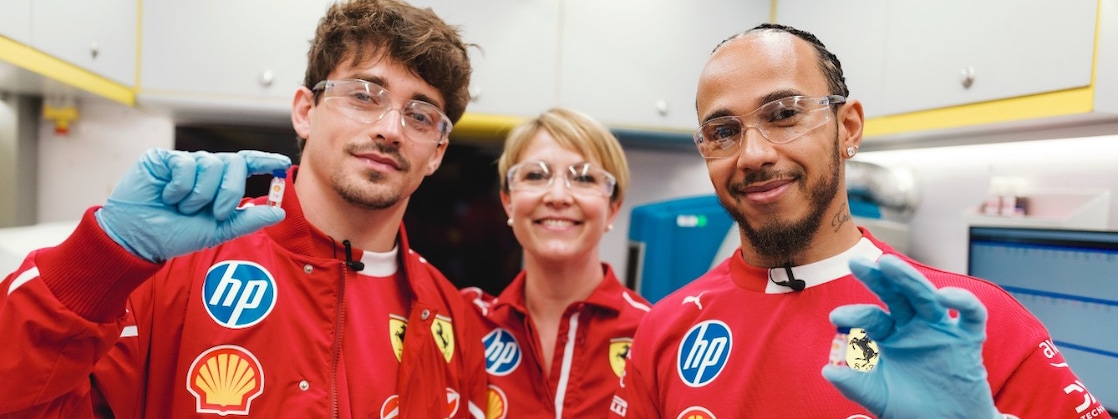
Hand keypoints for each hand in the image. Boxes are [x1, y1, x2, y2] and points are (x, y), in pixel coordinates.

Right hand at [95, 149, 290, 261]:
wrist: (139, 238)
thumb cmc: (175, 234)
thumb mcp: (217, 231)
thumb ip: (248, 220)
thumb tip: (279, 212)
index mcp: (219, 184)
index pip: (245, 164)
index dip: (264, 161)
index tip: (282, 162)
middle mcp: (204, 170)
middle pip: (234, 163)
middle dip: (229, 191)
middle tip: (215, 212)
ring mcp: (184, 162)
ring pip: (211, 164)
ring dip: (200, 194)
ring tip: (182, 207)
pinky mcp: (162, 159)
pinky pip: (185, 164)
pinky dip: (181, 187)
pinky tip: (167, 196)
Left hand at [822, 255, 999, 418]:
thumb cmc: (910, 408)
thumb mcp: (878, 397)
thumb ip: (855, 386)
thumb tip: (827, 371)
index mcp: (890, 335)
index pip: (872, 316)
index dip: (855, 314)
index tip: (836, 317)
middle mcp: (913, 326)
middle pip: (896, 295)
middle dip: (878, 278)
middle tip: (856, 262)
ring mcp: (941, 330)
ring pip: (926, 296)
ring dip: (909, 279)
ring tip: (888, 264)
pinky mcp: (968, 340)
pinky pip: (971, 315)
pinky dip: (962, 301)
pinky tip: (945, 296)